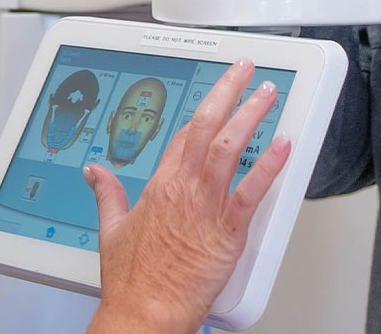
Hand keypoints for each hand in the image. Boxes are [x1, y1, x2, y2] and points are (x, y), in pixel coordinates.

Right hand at [83, 61, 292, 333]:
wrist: (146, 311)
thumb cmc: (131, 280)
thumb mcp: (110, 230)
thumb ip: (106, 194)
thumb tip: (95, 173)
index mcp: (158, 186)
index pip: (185, 135)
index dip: (204, 110)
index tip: (217, 95)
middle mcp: (183, 188)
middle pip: (208, 126)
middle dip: (229, 92)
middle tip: (245, 71)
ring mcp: (207, 206)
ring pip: (231, 147)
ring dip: (252, 115)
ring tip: (268, 95)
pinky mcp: (228, 229)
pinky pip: (253, 190)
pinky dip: (271, 164)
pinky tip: (285, 145)